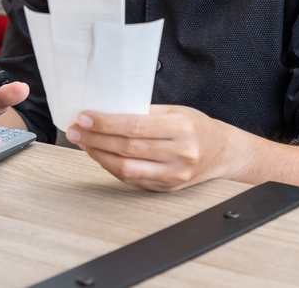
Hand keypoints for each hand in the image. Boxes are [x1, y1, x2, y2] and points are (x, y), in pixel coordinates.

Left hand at [65, 105, 234, 191]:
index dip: (106, 123)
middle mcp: (179, 154)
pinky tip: (100, 155)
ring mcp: (173, 175)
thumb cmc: (196, 127)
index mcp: (181, 129)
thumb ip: (143, 112)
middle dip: (96, 138)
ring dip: (99, 155)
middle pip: (127, 148)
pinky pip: (132, 179)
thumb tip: (106, 110)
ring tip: (83, 142)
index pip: (135, 127)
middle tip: (76, 130)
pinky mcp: (166, 188)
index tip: (86, 117)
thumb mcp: (174, 110)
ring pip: (126, 168)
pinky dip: (111, 167)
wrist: (221, 152)